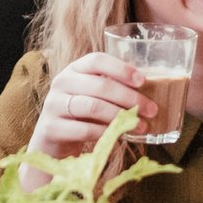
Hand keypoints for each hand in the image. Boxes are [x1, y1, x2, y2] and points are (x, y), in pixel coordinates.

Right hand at [24, 52, 157, 166]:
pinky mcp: (51, 127)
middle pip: (100, 85)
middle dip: (130, 98)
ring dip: (121, 117)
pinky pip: (84, 129)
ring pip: (93, 106)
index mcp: (74, 69)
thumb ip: (112, 89)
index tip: (143, 81)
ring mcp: (54, 104)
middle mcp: (61, 82)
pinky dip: (105, 132)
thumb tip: (151, 91)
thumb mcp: (93, 96)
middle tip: (151, 110)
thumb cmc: (80, 115)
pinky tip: (119, 136)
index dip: (121, 69)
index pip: (97, 60)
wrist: (52, 141)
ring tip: (140, 126)